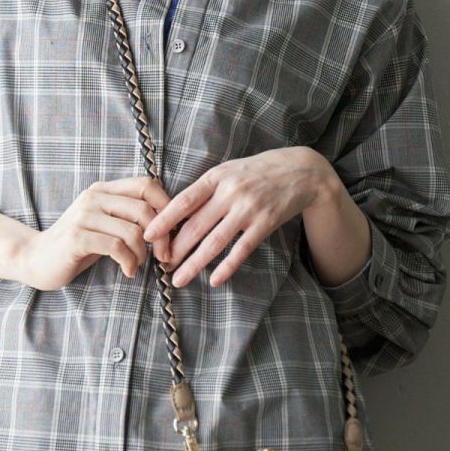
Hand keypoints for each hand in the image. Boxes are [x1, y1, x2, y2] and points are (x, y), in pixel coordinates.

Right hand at [20, 175, 174, 290]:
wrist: (37, 259)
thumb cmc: (79, 245)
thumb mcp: (105, 224)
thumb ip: (129, 217)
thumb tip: (170, 222)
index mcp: (104, 190)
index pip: (147, 185)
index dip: (167, 206)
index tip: (172, 231)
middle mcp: (94, 197)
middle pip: (144, 209)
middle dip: (162, 237)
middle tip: (163, 257)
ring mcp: (84, 215)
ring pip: (132, 231)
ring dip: (142, 254)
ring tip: (137, 265)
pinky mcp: (77, 237)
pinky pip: (116, 247)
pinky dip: (129, 262)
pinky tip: (128, 271)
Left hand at [141, 149, 333, 288]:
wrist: (301, 171)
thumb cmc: (256, 172)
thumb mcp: (228, 171)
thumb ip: (204, 190)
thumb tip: (174, 215)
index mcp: (216, 177)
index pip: (184, 201)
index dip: (164, 220)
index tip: (148, 236)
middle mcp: (230, 192)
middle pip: (196, 226)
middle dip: (175, 249)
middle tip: (160, 265)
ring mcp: (248, 209)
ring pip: (215, 241)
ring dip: (194, 263)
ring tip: (178, 279)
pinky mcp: (265, 223)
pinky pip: (242, 249)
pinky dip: (227, 266)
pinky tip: (214, 280)